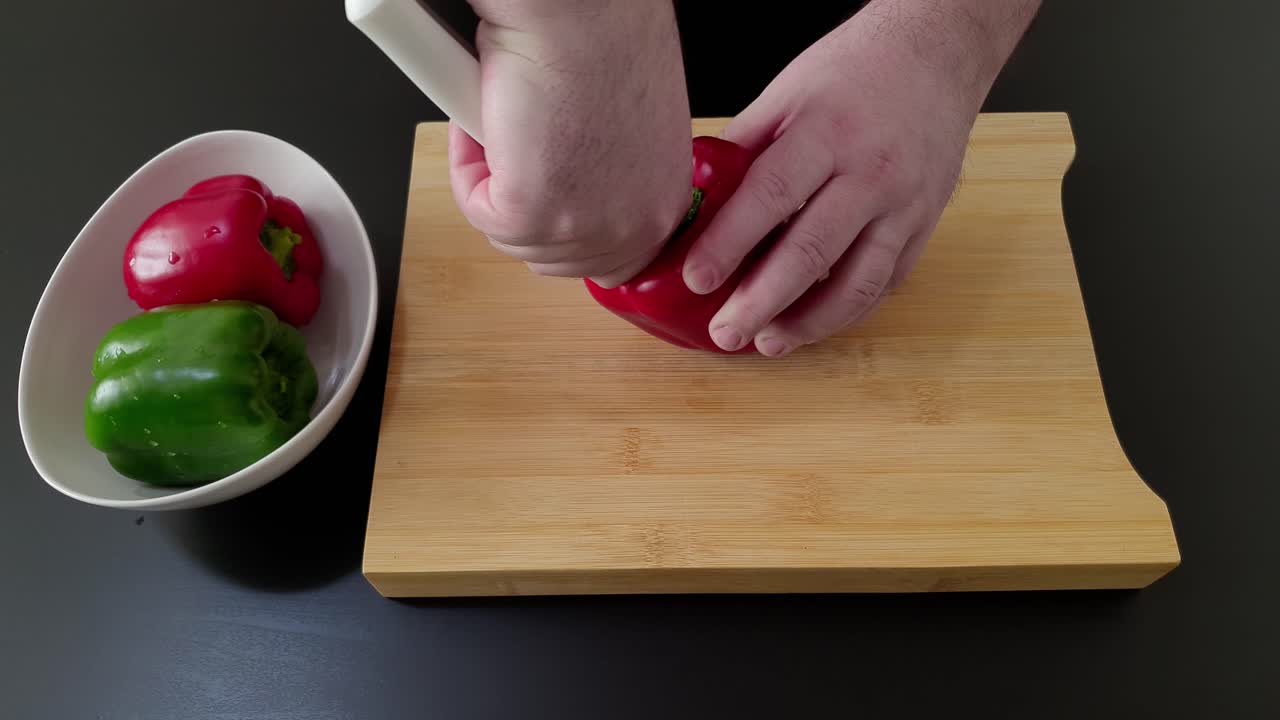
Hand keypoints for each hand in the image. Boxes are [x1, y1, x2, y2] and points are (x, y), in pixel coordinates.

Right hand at [449, 0, 692, 287]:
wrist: (583, 11)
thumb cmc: (606, 41)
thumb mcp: (629, 131)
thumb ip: (608, 175)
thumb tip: (570, 187)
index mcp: (665, 203)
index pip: (612, 262)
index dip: (565, 234)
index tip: (540, 197)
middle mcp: (635, 226)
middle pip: (556, 261)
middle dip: (522, 212)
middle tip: (509, 155)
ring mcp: (584, 227)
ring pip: (511, 237)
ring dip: (493, 180)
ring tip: (503, 121)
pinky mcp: (531, 213)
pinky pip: (477, 212)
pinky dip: (468, 164)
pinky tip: (486, 116)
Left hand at [681, 0, 1037, 355]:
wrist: (935, 58)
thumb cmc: (850, 75)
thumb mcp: (787, 93)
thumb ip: (743, 149)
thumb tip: (690, 197)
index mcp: (826, 133)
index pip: (771, 195)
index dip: (730, 242)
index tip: (696, 279)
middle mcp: (870, 173)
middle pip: (811, 250)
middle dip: (762, 300)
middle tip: (725, 332)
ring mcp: (904, 205)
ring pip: (857, 282)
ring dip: (809, 322)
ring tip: (767, 344)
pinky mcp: (924, 227)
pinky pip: (884, 284)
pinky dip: (845, 311)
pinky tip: (811, 324)